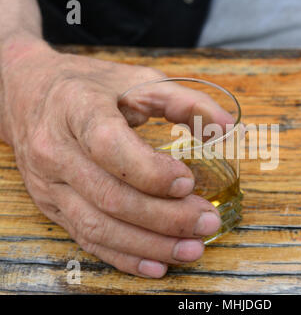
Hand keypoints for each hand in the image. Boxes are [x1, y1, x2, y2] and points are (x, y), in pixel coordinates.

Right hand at [0, 38, 232, 277]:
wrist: (28, 96)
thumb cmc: (90, 87)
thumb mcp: (137, 80)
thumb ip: (185, 101)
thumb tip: (228, 127)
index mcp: (76, 110)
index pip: (109, 147)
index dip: (150, 171)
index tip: (187, 182)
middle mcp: (56, 151)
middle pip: (110, 196)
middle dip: (165, 217)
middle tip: (206, 221)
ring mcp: (50, 184)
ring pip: (100, 226)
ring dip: (150, 244)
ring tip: (192, 249)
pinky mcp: (53, 206)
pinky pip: (87, 239)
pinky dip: (124, 257)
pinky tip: (156, 264)